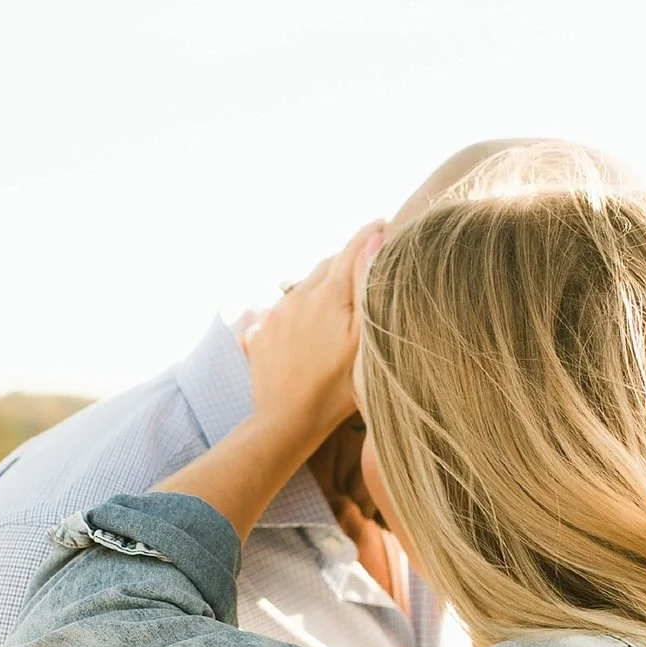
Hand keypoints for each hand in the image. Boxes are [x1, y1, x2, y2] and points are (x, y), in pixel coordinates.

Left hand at [238, 222, 384, 448]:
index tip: (384, 225)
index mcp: (328, 294)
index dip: (370, 234)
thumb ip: (367, 285)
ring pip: (305, 287)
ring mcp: (276, 313)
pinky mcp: (261, 332)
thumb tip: (374, 239)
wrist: (285, 422)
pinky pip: (286, 308)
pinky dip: (303, 309)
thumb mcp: (364, 339)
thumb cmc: (337, 387)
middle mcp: (298, 295)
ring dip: (323, 287)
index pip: (352, 248)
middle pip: (327, 266)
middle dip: (347, 262)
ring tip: (340, 305)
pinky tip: (313, 327)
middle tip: (367, 267)